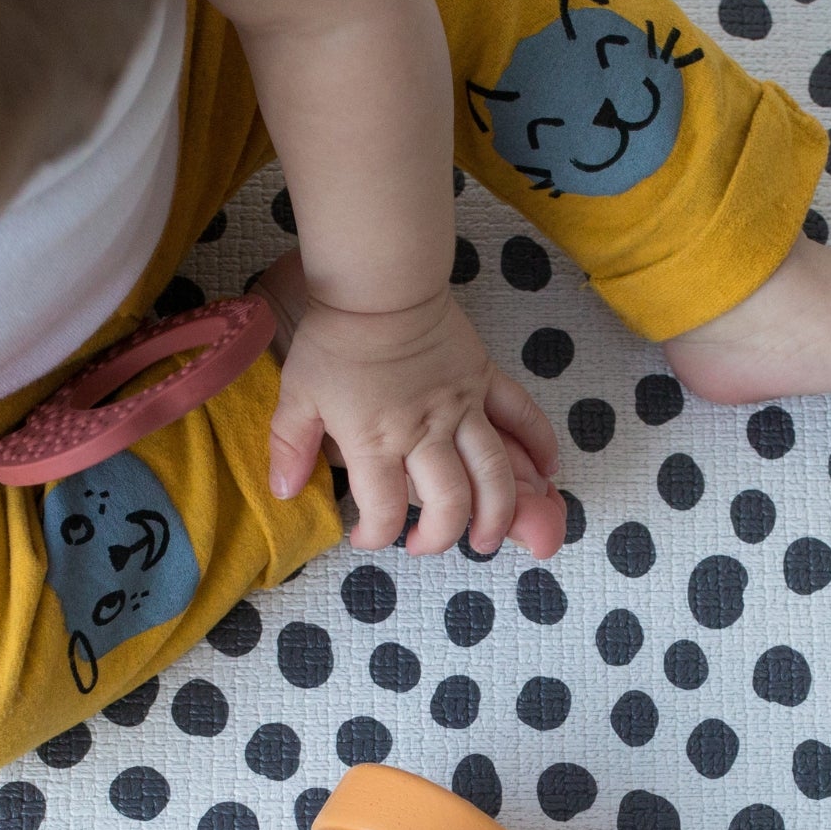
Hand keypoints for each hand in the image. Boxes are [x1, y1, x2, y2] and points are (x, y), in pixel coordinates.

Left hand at [268, 287, 559, 556]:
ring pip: (494, 473)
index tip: (366, 535)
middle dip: (443, 537)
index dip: (376, 536)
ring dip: (498, 514)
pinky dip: (540, 445)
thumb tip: (284, 493)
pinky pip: (521, 415)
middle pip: (451, 503)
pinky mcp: (483, 381)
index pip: (385, 511)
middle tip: (428, 545)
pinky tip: (546, 474)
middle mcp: (425, 433)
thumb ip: (289, 448)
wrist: (378, 285)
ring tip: (488, 538)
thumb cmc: (334, 340)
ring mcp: (461, 407)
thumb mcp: (296, 395)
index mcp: (377, 442)